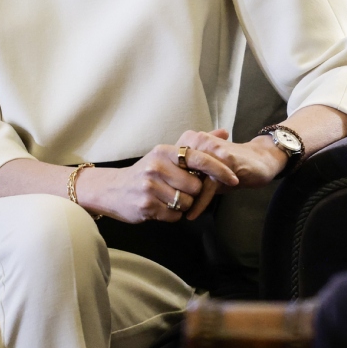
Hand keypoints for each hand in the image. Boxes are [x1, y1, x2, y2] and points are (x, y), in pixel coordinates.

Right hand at [75, 142, 238, 223]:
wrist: (113, 190)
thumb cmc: (146, 173)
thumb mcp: (168, 154)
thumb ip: (197, 144)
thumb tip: (224, 131)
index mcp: (164, 152)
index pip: (198, 158)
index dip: (219, 170)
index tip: (234, 179)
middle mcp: (156, 166)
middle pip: (196, 187)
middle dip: (195, 193)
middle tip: (181, 190)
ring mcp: (150, 187)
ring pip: (187, 203)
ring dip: (184, 205)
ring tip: (169, 198)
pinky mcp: (146, 206)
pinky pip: (175, 216)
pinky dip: (172, 215)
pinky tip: (161, 207)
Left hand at [175, 128, 288, 218]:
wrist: (261, 160)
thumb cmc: (233, 167)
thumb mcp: (208, 172)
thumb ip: (191, 178)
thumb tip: (171, 194)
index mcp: (192, 140)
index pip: (171, 164)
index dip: (165, 182)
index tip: (159, 200)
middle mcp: (199, 141)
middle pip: (178, 171)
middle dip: (171, 192)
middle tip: (165, 209)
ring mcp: (212, 151)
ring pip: (191, 180)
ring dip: (184, 199)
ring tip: (177, 214)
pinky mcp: (225, 162)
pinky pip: (207, 186)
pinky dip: (199, 202)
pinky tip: (192, 214)